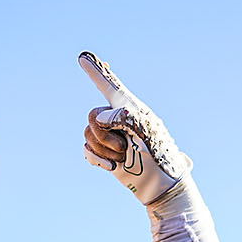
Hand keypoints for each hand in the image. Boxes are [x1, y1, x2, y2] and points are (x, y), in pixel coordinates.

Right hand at [78, 51, 191, 206]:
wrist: (159, 184)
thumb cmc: (158, 154)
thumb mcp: (146, 130)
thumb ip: (122, 116)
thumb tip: (99, 119)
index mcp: (130, 107)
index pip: (110, 85)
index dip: (95, 71)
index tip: (83, 57)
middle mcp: (117, 118)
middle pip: (92, 115)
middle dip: (104, 134)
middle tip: (125, 145)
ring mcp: (108, 136)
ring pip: (87, 133)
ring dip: (103, 149)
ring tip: (124, 156)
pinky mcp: (103, 152)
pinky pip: (85, 149)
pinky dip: (96, 158)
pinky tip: (112, 166)